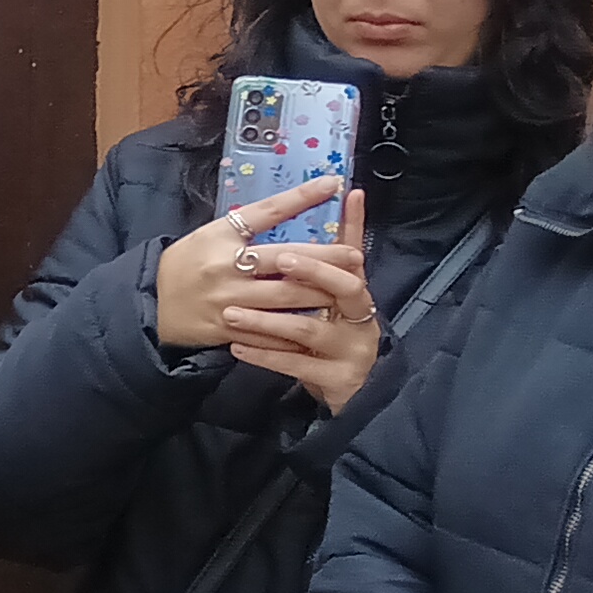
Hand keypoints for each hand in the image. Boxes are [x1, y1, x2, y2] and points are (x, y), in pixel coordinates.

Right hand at [153, 176, 342, 349]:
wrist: (150, 306)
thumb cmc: (183, 265)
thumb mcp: (206, 236)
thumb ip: (242, 230)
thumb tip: (288, 211)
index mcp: (218, 236)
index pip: (266, 211)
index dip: (300, 197)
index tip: (333, 184)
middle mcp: (224, 266)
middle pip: (285, 259)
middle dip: (325, 257)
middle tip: (354, 255)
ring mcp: (228, 300)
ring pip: (286, 298)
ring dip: (320, 294)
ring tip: (347, 289)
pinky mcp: (229, 328)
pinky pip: (270, 330)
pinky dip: (297, 328)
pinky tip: (319, 323)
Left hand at [224, 191, 381, 409]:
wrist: (346, 392)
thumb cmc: (327, 338)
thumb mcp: (327, 302)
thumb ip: (319, 263)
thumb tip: (319, 208)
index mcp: (357, 294)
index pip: (353, 255)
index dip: (351, 226)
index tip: (340, 199)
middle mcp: (361, 318)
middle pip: (344, 287)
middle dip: (311, 270)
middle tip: (277, 258)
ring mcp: (352, 350)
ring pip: (309, 329)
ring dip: (267, 320)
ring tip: (230, 312)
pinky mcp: (338, 378)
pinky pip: (297, 365)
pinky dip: (264, 355)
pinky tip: (236, 347)